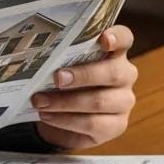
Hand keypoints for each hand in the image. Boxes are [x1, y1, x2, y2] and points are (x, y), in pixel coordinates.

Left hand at [32, 26, 137, 149]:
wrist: (65, 119)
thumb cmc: (66, 85)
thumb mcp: (64, 68)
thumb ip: (62, 59)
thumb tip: (39, 55)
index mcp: (114, 54)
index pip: (124, 39)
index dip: (117, 37)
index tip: (104, 39)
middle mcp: (124, 76)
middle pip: (112, 73)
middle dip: (83, 75)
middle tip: (57, 78)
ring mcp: (123, 102)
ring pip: (99, 101)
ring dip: (65, 102)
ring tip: (40, 101)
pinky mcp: (116, 126)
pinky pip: (92, 123)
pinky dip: (65, 120)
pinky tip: (48, 116)